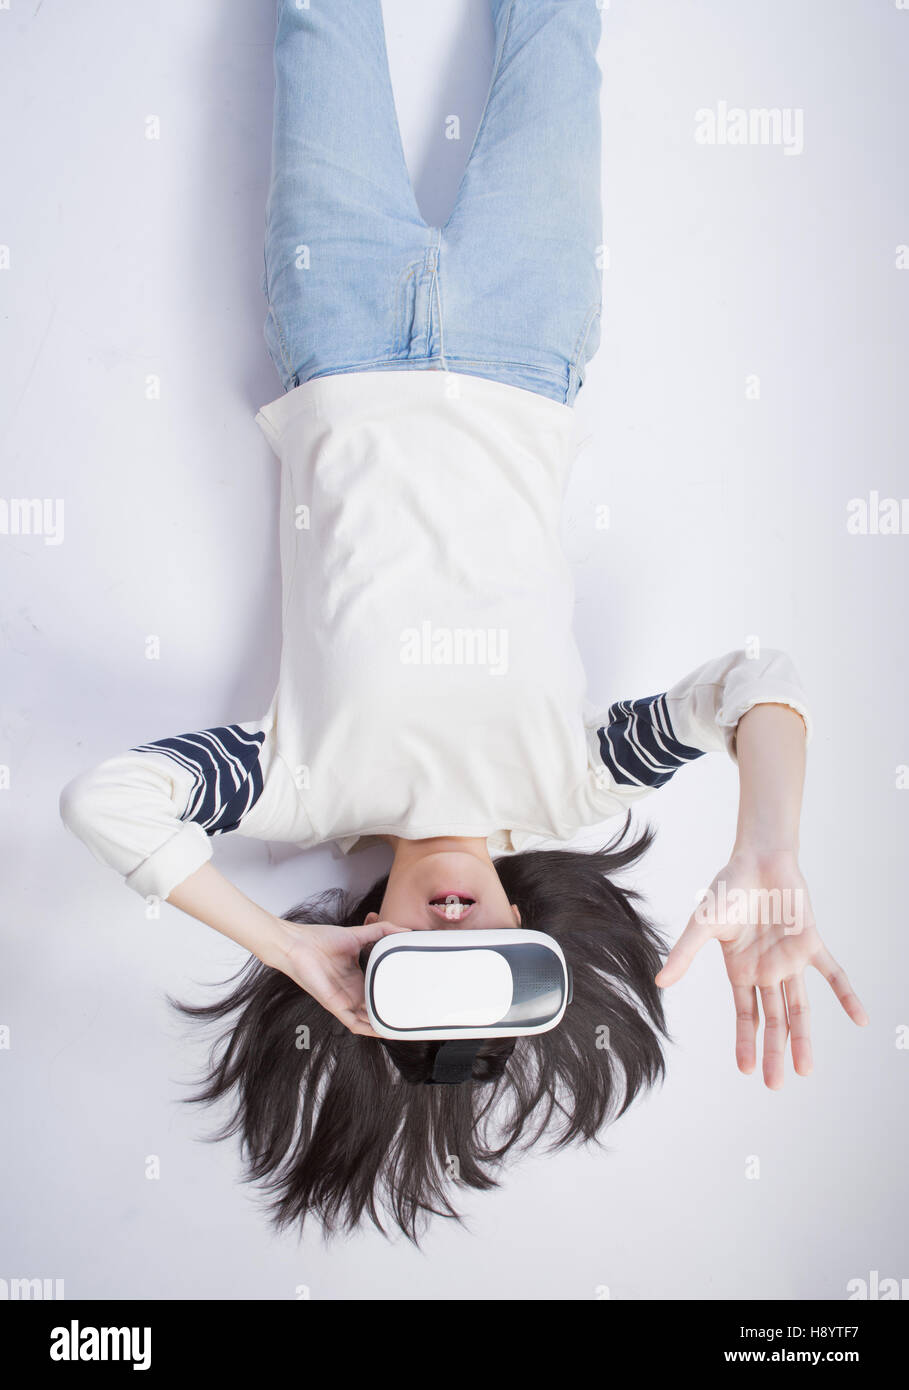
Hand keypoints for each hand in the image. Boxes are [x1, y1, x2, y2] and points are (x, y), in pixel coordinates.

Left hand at [272, 917, 411, 1036]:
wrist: (297, 945)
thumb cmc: (319, 940)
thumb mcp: (358, 934)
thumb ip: (382, 930)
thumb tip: (405, 929)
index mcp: (356, 976)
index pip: (377, 989)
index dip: (392, 993)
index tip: (410, 992)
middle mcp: (351, 990)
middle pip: (374, 1007)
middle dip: (390, 1013)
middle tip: (411, 1014)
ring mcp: (344, 999)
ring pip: (366, 1020)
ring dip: (382, 1024)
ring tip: (402, 1027)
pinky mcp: (335, 1005)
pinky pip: (353, 1024)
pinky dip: (368, 1029)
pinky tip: (381, 1031)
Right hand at [655, 849, 867, 1088]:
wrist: (758, 858)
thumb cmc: (727, 888)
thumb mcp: (703, 924)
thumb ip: (685, 953)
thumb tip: (660, 981)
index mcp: (740, 971)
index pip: (745, 1015)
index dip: (746, 1042)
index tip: (747, 1070)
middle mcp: (767, 972)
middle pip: (773, 1020)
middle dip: (773, 1051)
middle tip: (775, 1084)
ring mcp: (790, 960)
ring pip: (799, 1006)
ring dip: (803, 1037)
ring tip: (805, 1068)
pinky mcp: (811, 943)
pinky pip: (832, 973)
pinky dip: (846, 995)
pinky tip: (861, 1019)